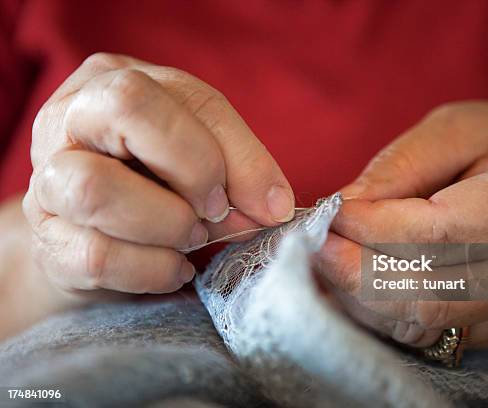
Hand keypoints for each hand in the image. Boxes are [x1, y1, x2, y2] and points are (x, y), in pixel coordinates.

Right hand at [22, 53, 294, 301]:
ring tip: (191, 238)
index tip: (255, 200)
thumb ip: (241, 168)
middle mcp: (68, 119)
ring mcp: (47, 181)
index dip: (227, 151)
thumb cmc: (157, 180)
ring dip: (169, 224)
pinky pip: (99, 256)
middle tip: (216, 209)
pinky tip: (175, 268)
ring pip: (98, 188)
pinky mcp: (48, 242)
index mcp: (113, 81)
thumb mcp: (203, 153)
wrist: (100, 234)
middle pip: (126, 108)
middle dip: (192, 169)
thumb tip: (275, 206)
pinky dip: (154, 269)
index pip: (183, 95)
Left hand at [316, 101, 487, 348]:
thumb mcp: (454, 129)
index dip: (376, 228)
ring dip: (361, 297)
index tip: (331, 213)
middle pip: (428, 290)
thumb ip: (401, 166)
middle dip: (355, 270)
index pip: (442, 231)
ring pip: (421, 322)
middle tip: (313, 245)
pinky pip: (427, 334)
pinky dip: (381, 313)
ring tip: (328, 263)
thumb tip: (345, 207)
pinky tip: (357, 283)